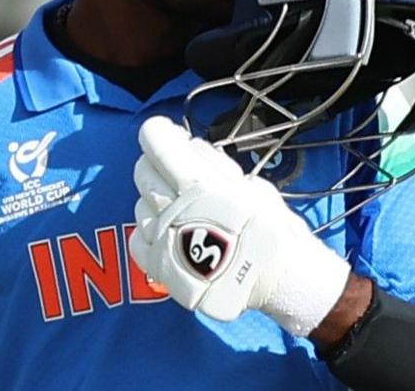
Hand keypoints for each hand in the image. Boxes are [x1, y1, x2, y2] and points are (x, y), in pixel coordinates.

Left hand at [127, 116, 350, 335]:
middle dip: (158, 163)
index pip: (158, 144)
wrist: (277, 283)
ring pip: (140, 204)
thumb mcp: (251, 184)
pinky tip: (170, 232)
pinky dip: (149, 231)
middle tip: (179, 170)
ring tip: (182, 208)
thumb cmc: (271, 232)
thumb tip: (190, 147)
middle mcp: (173, 209)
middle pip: (143, 171)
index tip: (166, 132)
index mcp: (197, 184)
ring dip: (156, 199)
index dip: (158, 132)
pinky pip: (137, 239)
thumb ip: (215, 164)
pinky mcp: (157, 266)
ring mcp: (161, 239)